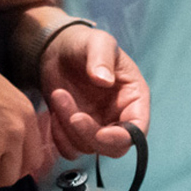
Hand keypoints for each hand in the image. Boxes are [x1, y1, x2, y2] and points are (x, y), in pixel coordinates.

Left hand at [42, 21, 150, 158]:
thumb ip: (102, 58)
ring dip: (69, 129)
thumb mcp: (97, 42)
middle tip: (72, 115)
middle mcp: (119, 116)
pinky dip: (59, 137)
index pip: (138, 129)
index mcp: (134, 97)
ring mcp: (97, 126)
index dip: (124, 138)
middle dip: (91, 136)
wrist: (58, 49)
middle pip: (114, 146)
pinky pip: (69, 148)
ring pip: (88, 147)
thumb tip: (104, 80)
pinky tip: (53, 111)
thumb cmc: (84, 43)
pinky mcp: (76, 131)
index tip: (101, 134)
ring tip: (58, 95)